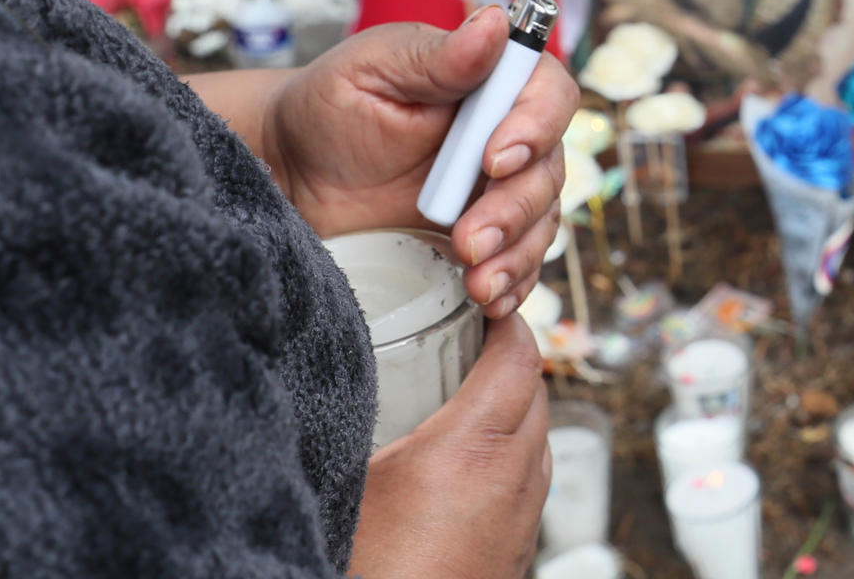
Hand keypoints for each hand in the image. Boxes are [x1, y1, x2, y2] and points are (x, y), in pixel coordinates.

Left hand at [264, 7, 576, 315]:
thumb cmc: (330, 107)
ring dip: (516, 255)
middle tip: (468, 239)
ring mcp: (496, 194)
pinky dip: (511, 286)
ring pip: (541, 224)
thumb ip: (437, 55)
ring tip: (476, 282)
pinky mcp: (483, 241)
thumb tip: (498, 22)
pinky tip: (487, 301)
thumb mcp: (373, 70)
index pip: (549, 94)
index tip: (493, 159)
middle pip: (550, 169)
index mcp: (490, 83)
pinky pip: (518, 266)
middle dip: (515, 209)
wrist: (293, 176)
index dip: (535, 126)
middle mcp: (506, 136)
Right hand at [347, 315, 550, 578]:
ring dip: (517, 412)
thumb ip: (340, 414)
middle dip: (512, 360)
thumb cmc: (359, 567)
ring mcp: (519, 528)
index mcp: (472, 451)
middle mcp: (512, 485)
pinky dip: (513, 460)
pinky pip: (531, 489)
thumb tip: (312, 363)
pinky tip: (466, 467)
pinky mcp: (513, 561)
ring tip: (468, 397)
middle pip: (537, 395)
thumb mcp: (338, 478)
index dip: (508, 322)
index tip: (482, 302)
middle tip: (469, 339)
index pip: (519, 359)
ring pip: (540, 445)